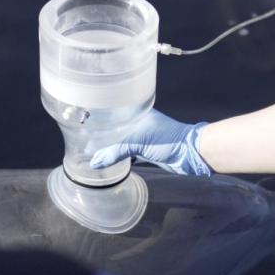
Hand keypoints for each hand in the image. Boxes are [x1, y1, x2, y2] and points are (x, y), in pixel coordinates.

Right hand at [90, 109, 212, 176]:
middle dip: (103, 133)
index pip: (115, 112)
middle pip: (117, 127)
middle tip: (84, 139)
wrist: (190, 154)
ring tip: (92, 149)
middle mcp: (140, 123)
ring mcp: (144, 137)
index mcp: (138, 113)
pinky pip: (129, 152)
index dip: (101, 116)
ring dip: (111, 146)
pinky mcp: (147, 151)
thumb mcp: (138, 143)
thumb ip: (116, 152)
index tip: (85, 121)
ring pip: (122, 141)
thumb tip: (95, 162)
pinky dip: (120, 156)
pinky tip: (109, 160)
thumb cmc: (168, 140)